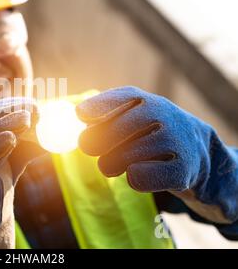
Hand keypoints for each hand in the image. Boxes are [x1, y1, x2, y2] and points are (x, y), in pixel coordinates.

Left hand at [76, 86, 237, 223]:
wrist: (198, 154)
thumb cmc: (150, 133)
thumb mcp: (130, 117)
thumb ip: (102, 116)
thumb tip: (76, 118)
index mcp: (146, 100)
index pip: (122, 98)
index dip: (98, 106)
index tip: (80, 115)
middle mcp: (163, 114)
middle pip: (117, 129)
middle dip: (95, 141)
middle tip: (87, 147)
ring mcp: (175, 140)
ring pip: (125, 156)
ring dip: (111, 164)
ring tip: (112, 164)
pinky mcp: (183, 169)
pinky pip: (140, 177)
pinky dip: (132, 178)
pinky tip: (137, 174)